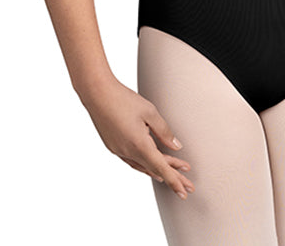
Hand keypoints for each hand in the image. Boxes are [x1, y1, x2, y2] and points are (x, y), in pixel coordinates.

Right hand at [79, 77, 194, 199]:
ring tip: (173, 174)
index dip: (175, 180)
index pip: (161, 167)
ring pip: (142, 166)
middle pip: (154, 169)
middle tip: (187, 184)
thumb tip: (175, 146)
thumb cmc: (123, 99)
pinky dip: (144, 165)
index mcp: (139, 144)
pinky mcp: (113, 146)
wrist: (97, 94)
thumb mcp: (150, 112)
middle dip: (172, 176)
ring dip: (158, 170)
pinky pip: (132, 161)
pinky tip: (150, 164)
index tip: (185, 191)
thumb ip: (164, 131)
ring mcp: (118, 150)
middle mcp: (127, 152)